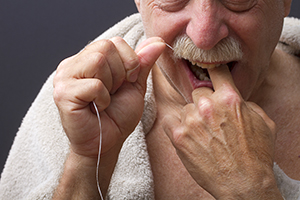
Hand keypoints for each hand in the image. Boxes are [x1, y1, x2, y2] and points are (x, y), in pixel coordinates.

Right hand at [53, 37, 164, 158]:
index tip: (126, 83)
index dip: (129, 62)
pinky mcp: (62, 93)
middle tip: (113, 93)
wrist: (107, 142)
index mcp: (88, 59)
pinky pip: (93, 85)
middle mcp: (73, 64)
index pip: (114, 42)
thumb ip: (143, 62)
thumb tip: (158, 41)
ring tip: (104, 99)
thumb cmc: (118, 116)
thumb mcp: (135, 86)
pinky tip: (97, 108)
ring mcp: (64, 77)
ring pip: (97, 60)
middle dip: (120, 74)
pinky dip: (103, 99)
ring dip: (110, 85)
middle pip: (105, 47)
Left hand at [163, 65, 280, 198]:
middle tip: (210, 118)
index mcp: (230, 98)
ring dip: (191, 117)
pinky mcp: (179, 136)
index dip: (213, 72)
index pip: (216, 72)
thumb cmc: (256, 155)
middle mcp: (208, 105)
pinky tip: (183, 133)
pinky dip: (174, 125)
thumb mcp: (263, 123)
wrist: (243, 183)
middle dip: (204, 102)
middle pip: (198, 91)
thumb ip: (247, 104)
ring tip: (202, 134)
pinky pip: (169, 120)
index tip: (209, 75)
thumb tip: (235, 99)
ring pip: (185, 108)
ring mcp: (192, 120)